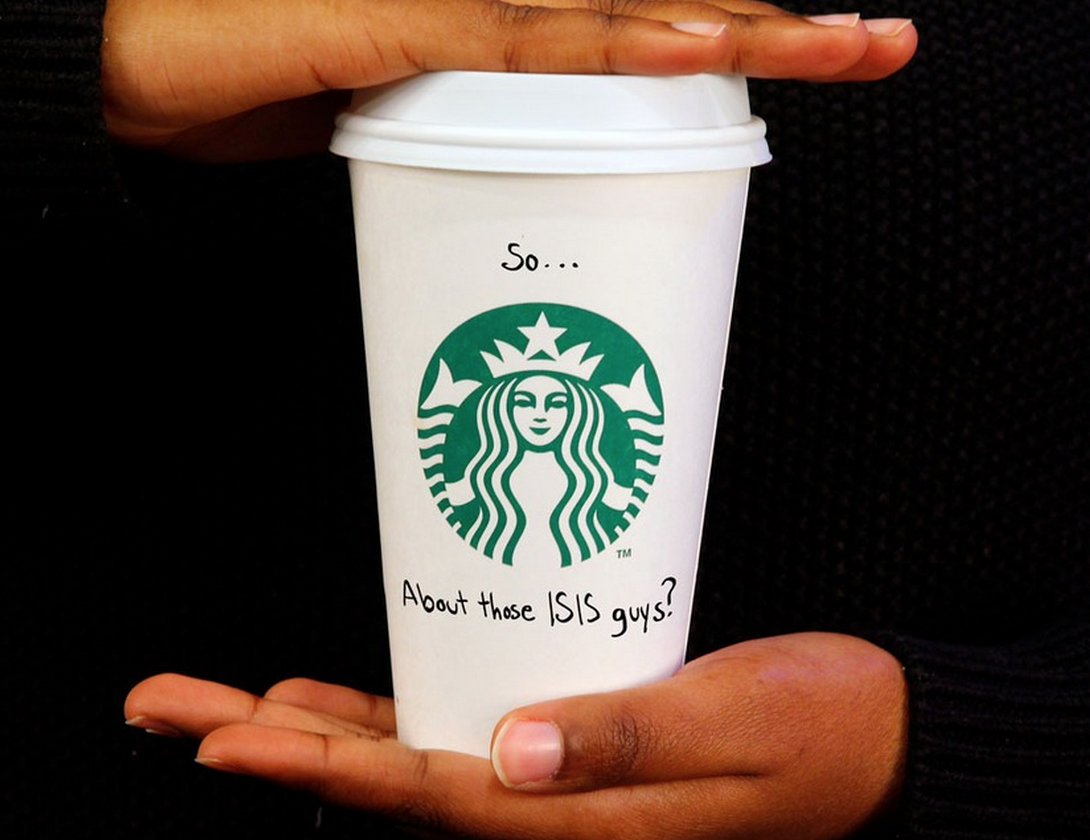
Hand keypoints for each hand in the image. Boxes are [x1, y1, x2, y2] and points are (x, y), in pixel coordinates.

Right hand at [101, 0, 915, 160]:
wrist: (112, 52)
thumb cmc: (230, 66)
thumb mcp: (375, 92)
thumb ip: (452, 95)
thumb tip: (508, 126)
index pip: (617, 3)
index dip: (715, 19)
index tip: (797, 36)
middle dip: (768, 16)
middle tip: (871, 38)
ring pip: (618, 2)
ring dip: (740, 23)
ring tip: (848, 40)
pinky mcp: (392, 19)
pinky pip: (524, 35)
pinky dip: (618, 42)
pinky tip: (706, 37)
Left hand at [125, 632, 907, 839]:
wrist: (874, 743)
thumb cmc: (825, 729)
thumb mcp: (738, 724)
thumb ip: (628, 741)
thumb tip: (510, 754)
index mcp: (582, 824)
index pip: (423, 801)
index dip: (316, 772)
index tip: (222, 741)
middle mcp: (550, 817)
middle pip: (380, 787)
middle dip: (267, 747)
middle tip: (162, 709)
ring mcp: (552, 786)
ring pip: (400, 762)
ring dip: (305, 734)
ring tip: (214, 705)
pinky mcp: (566, 748)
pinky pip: (449, 742)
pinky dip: (380, 721)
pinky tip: (331, 706)